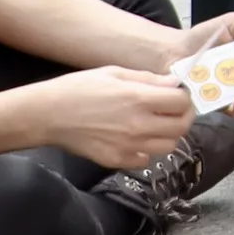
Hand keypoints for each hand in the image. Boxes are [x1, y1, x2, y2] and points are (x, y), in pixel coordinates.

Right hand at [34, 64, 197, 170]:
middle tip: (174, 111)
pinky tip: (135, 139)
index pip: (182, 103)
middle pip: (181, 128)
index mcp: (139, 98)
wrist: (49, 114)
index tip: (179, 95)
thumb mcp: (115, 73)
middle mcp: (139, 125)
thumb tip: (174, 84)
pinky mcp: (117, 161)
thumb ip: (148, 80)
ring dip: (168, 136)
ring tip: (155, 125)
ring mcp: (129, 147)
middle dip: (183, 118)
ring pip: (168, 147)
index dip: (184, 98)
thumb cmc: (80, 88)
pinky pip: (145, 160)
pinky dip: (146, 151)